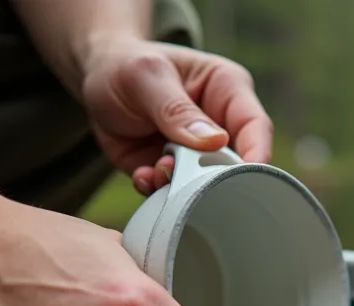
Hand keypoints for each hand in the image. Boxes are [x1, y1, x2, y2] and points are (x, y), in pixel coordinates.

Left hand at [78, 36, 273, 194]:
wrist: (96, 79)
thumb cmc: (126, 66)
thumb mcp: (146, 78)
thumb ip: (177, 109)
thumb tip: (215, 141)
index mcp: (227, 90)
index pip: (255, 126)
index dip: (256, 154)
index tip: (245, 179)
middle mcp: (220, 124)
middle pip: (236, 163)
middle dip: (210, 177)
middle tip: (180, 173)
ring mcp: (198, 151)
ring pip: (206, 184)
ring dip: (180, 186)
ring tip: (154, 170)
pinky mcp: (175, 170)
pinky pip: (177, 191)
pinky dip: (158, 191)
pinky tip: (142, 174)